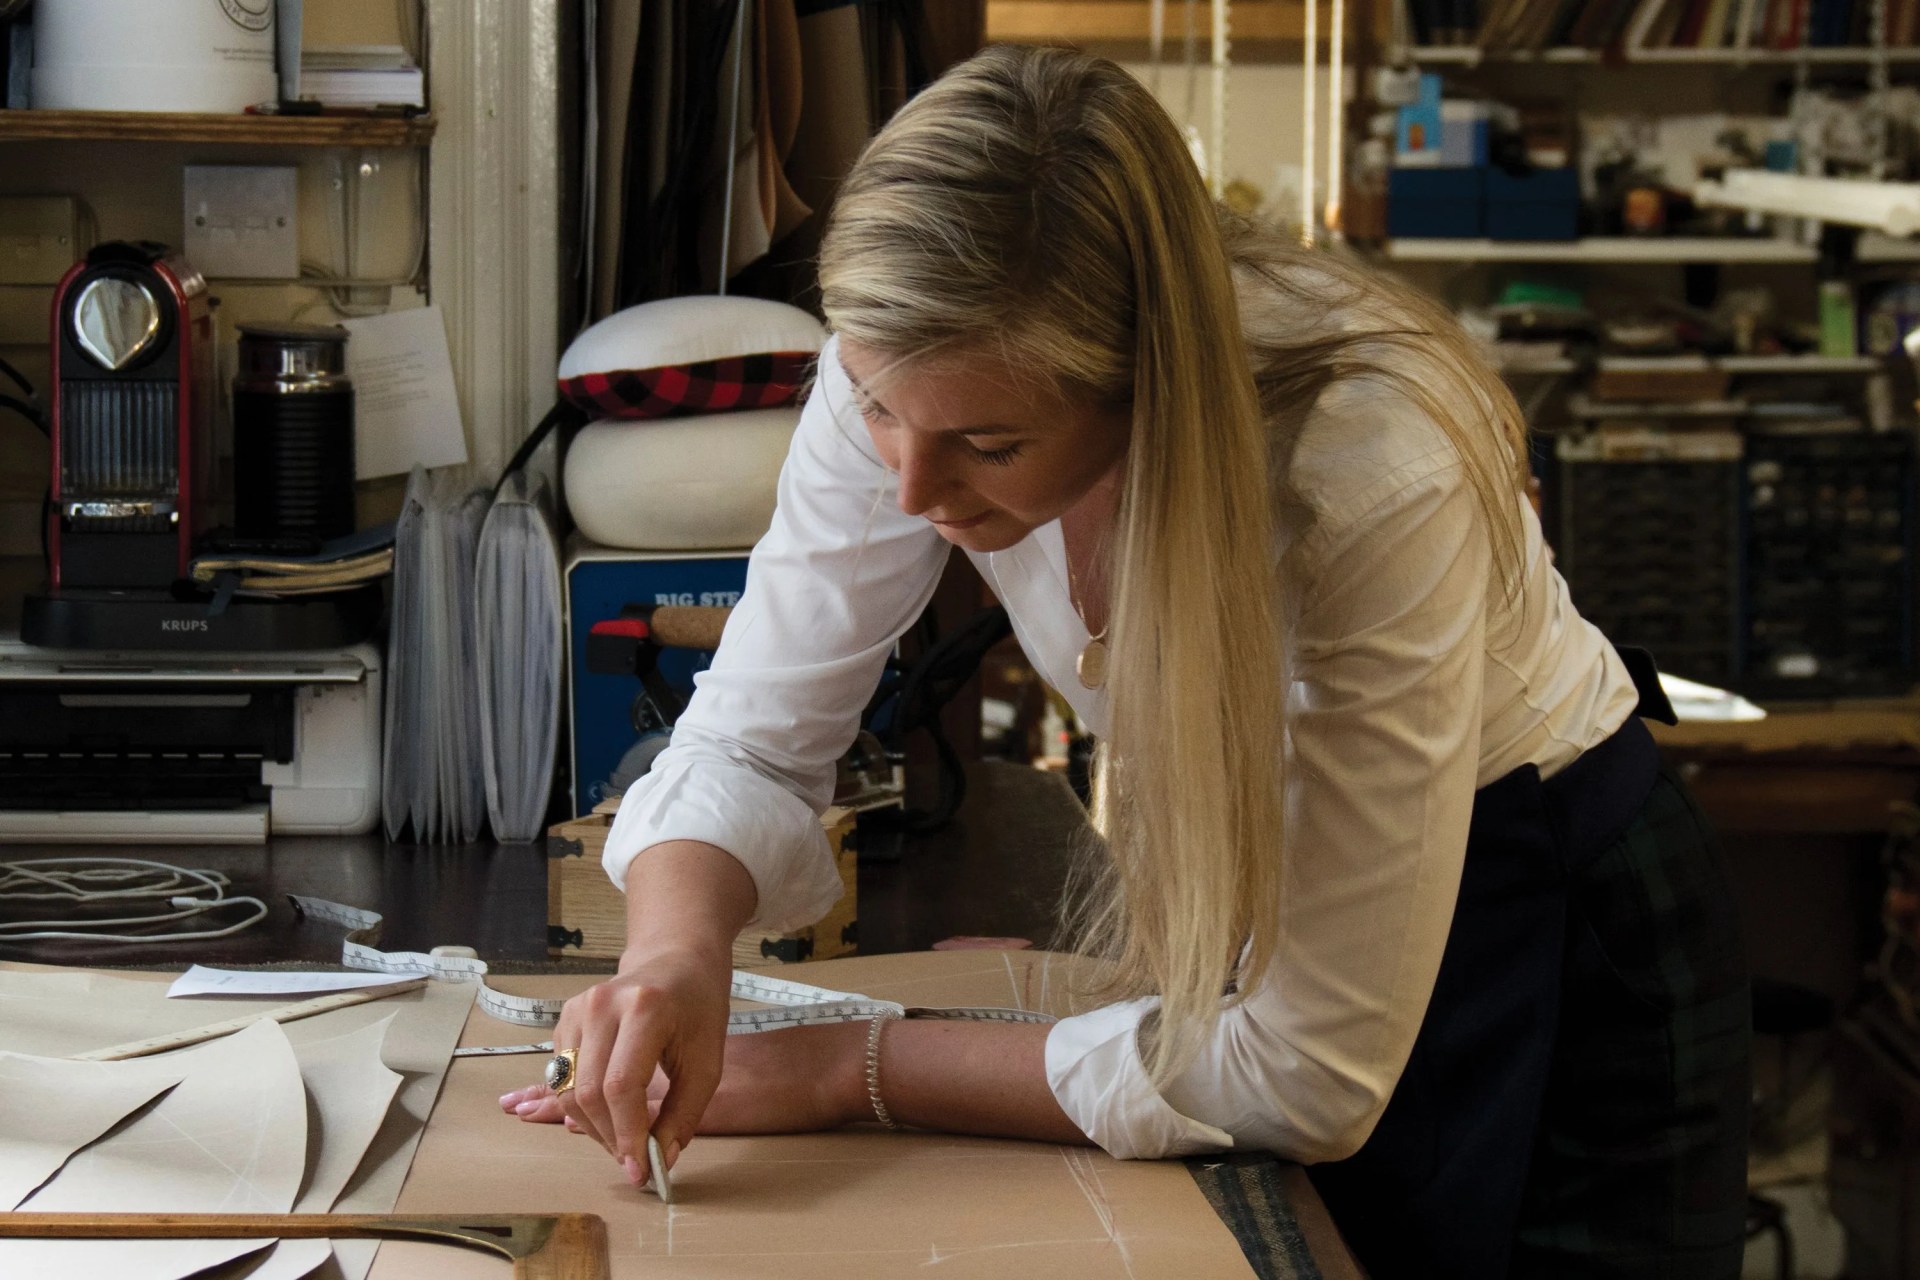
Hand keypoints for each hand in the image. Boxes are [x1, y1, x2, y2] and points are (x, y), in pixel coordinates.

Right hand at [499, 946, 730, 1187]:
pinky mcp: (565, 1018)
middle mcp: (602, 1005)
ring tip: (623, 1140)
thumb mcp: (706, 1062)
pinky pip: (561, 1075)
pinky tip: (608, 1114)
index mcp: (644, 1009)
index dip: (627, 1135)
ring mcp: (577, 1009)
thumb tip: (660, 1162)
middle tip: (632, 1162)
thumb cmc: (698, 1009)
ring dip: (593, 1126)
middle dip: (608, 1137)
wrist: (676, 960)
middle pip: (587, 1092)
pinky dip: (581, 1105)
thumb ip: (683, 1114)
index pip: (620, 1087)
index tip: (640, 1171)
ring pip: (567, 1089)